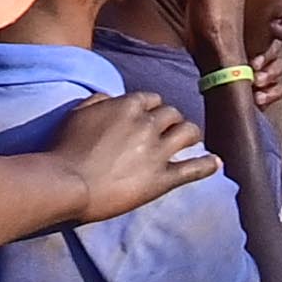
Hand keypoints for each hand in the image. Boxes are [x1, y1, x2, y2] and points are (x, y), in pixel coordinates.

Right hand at [40, 92, 219, 221]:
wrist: (68, 183)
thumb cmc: (66, 148)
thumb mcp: (78, 113)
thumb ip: (99, 101)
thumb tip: (111, 97)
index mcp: (129, 105)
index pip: (152, 99)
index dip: (151, 108)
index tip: (149, 116)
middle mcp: (148, 124)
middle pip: (172, 113)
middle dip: (172, 120)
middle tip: (169, 129)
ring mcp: (158, 152)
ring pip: (188, 133)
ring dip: (191, 134)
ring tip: (192, 139)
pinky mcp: (162, 179)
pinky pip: (193, 168)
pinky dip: (207, 165)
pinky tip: (216, 163)